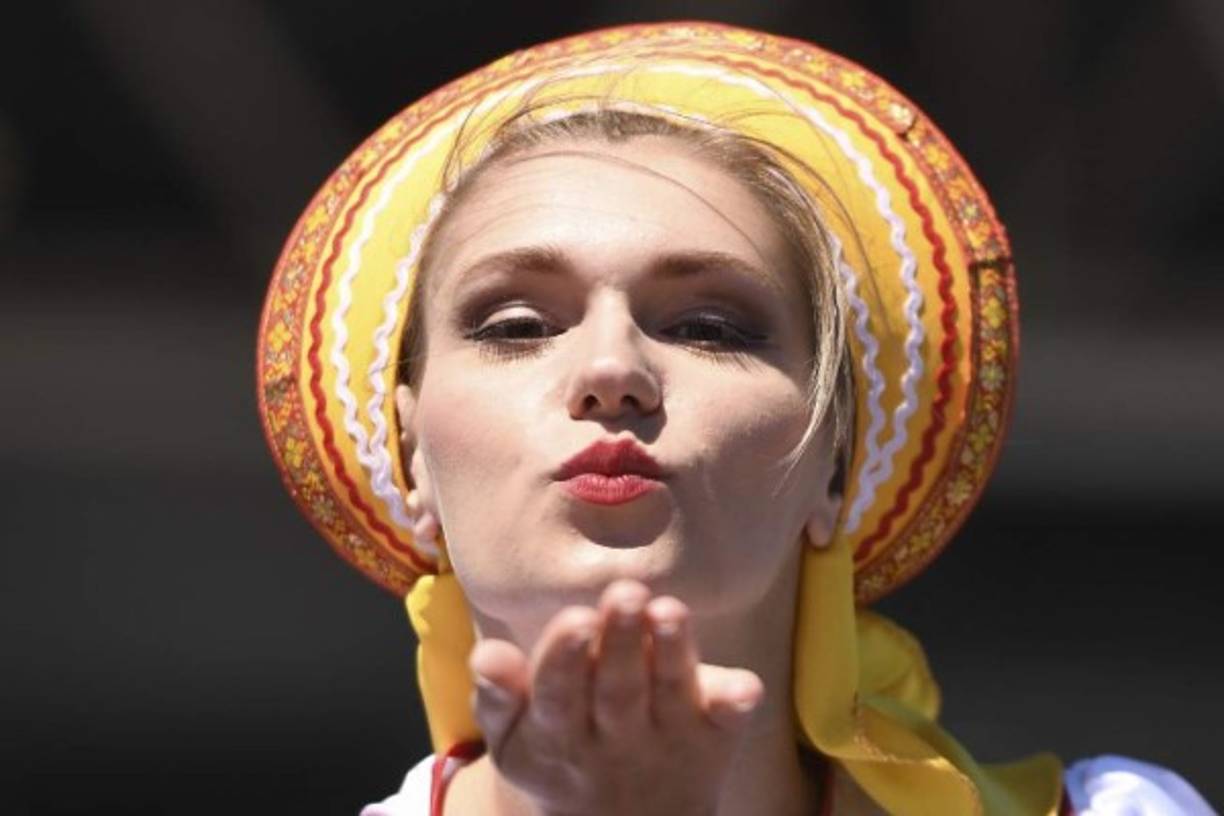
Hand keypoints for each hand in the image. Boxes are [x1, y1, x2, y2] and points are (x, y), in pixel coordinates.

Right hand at [469, 579, 763, 815]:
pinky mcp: (714, 741)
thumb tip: (488, 654)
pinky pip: (728, 725)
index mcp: (560, 735)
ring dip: (672, 653)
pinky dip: (733, 704)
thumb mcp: (516, 743)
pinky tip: (745, 686)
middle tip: (626, 593)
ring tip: (669, 610)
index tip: (576, 618)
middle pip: (619, 690)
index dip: (566, 657)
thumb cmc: (562, 757)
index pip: (559, 693)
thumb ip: (498, 699)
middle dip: (623, 642)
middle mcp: (617, 738)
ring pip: (671, 695)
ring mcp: (669, 739)